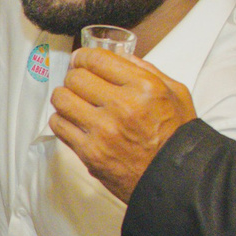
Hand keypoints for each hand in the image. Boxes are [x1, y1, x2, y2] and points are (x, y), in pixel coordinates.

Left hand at [50, 49, 192, 203]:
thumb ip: (148, 71)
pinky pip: (59, 125)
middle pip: (75, 77)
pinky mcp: (89, 152)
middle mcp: (121, 106)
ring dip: (65, 97)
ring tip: (73, 100)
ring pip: (61, 99)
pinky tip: (73, 120)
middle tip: (79, 81)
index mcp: (144, 88)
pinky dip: (62, 120)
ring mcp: (103, 131)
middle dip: (74, 76)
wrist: (175, 179)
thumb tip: (120, 56)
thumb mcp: (176, 94)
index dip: (83, 56)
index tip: (80, 59)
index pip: (97, 59)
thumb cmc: (177, 137)